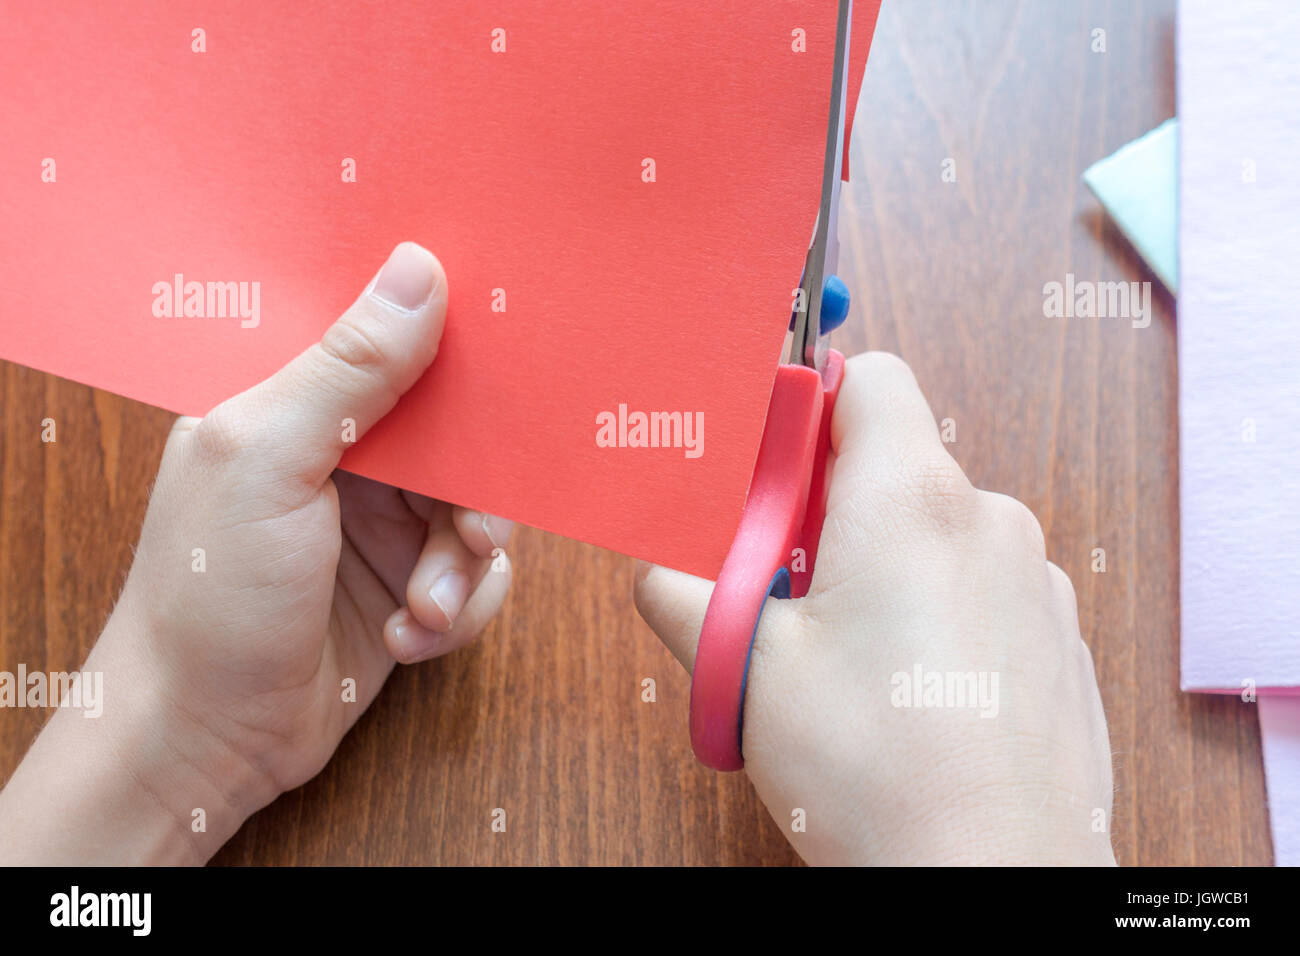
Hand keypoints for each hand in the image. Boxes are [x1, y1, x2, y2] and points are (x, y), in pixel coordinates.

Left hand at [0, 242, 512, 862]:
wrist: (206, 741)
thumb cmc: (207, 593)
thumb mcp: (272, 461)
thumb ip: (349, 370)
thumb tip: (419, 267)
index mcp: (293, 403)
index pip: (392, 342)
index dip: (455, 347)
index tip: (505, 362)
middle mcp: (345, 456)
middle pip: (458, 433)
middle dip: (476, 489)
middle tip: (471, 532)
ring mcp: (380, 523)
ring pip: (479, 510)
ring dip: (464, 566)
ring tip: (424, 607)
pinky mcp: (409, 585)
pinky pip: (478, 578)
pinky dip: (459, 610)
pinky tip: (411, 637)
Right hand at [635, 352, 1113, 865]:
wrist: (995, 877)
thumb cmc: (880, 775)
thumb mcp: (747, 676)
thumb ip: (684, 598)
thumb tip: (654, 570)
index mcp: (910, 500)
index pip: (868, 379)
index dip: (809, 402)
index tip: (769, 463)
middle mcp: (987, 522)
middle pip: (892, 465)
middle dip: (825, 510)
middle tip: (781, 590)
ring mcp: (1032, 582)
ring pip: (934, 534)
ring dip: (879, 568)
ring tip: (842, 659)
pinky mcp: (1054, 638)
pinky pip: (980, 589)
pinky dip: (935, 612)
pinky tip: (906, 693)